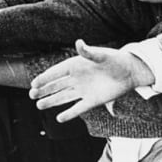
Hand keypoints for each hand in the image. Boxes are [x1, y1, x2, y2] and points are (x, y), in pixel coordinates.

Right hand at [29, 40, 153, 121]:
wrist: (129, 72)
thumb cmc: (114, 59)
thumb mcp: (101, 55)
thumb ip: (88, 52)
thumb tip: (78, 42)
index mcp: (75, 65)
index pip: (56, 73)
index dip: (44, 78)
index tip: (33, 83)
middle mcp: (77, 79)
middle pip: (56, 85)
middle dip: (43, 90)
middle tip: (31, 95)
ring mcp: (83, 90)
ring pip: (63, 97)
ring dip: (51, 101)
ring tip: (38, 105)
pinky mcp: (92, 101)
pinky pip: (78, 108)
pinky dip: (69, 113)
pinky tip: (59, 118)